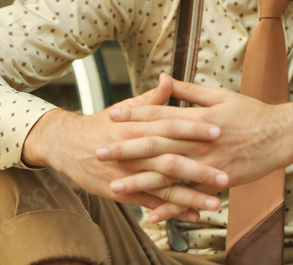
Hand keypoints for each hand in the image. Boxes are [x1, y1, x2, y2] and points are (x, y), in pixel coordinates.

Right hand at [22, 74, 228, 222]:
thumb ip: (152, 98)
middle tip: (226, 176)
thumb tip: (169, 79)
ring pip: (163, 188)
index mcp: (138, 127)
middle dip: (199, 170)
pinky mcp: (123, 192)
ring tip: (215, 202)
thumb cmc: (102, 125)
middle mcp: (134, 152)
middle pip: (170, 162)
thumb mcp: (124, 108)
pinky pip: (151, 203)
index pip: (170, 126)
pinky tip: (193, 213)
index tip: (219, 131)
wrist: (67, 146)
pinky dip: (171, 209)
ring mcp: (129, 175)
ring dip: (190, 196)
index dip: (194, 129)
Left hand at [100, 75, 292, 190]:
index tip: (111, 115)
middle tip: (99, 151)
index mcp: (198, 117)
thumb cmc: (250, 112)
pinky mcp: (217, 182)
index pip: (160, 114)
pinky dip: (171, 207)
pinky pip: (189, 196)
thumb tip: (165, 76)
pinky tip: (151, 215)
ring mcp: (207, 164)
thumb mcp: (219, 95)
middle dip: (125, 149)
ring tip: (115, 187)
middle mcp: (199, 141)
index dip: (135, 114)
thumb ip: (189, 90)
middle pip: (156, 145)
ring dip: (140, 182)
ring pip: (168, 174)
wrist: (280, 136)